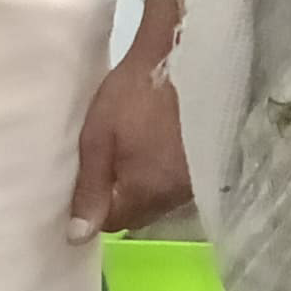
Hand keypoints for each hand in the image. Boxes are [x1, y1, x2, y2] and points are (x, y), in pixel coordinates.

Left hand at [67, 54, 189, 240]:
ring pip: (164, 197)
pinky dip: (169, 169)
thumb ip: (89, 188)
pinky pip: (182, 180)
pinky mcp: (212, 159)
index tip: (91, 177)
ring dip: (149, 183)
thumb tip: (77, 237)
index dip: (98, 204)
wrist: (180, 53)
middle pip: (143, 212)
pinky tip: (162, 143)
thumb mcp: (98, 137)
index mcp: (146, 191)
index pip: (114, 222)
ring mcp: (198, 178)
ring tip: (138, 149)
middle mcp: (177, 194)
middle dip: (125, 196)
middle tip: (111, 161)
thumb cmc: (132, 93)